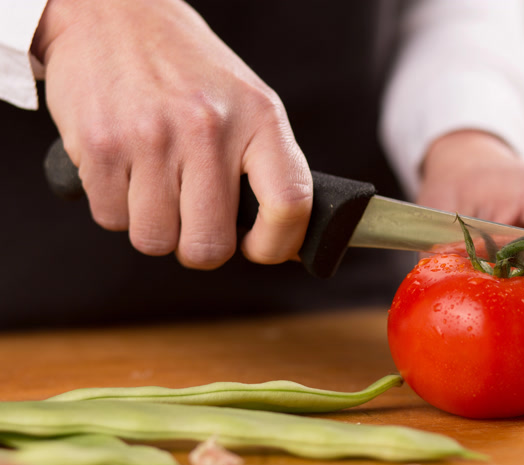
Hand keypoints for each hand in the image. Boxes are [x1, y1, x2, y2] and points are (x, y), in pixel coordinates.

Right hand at [32, 0, 311, 268]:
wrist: (111, 13)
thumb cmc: (187, 70)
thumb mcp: (248, 103)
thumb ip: (269, 166)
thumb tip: (285, 243)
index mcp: (259, 118)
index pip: (289, 204)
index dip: (277, 245)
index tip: (258, 248)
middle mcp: (209, 128)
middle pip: (210, 246)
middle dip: (200, 247)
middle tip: (194, 222)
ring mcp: (151, 138)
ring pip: (155, 240)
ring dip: (154, 226)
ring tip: (156, 184)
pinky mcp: (100, 146)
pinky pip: (111, 219)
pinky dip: (117, 207)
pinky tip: (125, 169)